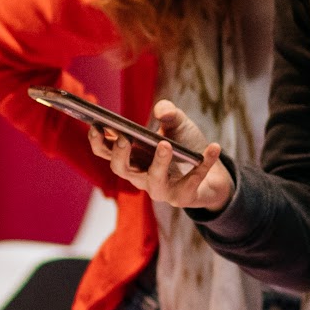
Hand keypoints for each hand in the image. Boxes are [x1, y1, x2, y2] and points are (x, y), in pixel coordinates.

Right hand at [96, 98, 234, 213]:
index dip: (98, 141)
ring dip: (159, 162)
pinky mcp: (182, 197)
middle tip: (124, 138)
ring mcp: (160, 189)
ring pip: (153, 180)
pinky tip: (214, 146)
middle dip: (120, 155)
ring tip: (166, 145)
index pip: (106, 152)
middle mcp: (140, 175)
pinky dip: (204, 163)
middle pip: (121, 169)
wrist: (212, 172)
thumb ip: (169, 112)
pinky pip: (192, 180)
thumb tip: (162, 111)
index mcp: (132, 157)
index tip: (95, 125)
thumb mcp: (178, 123)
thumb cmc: (185, 146)